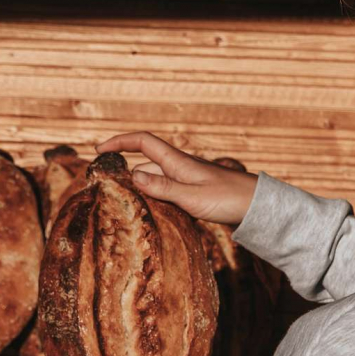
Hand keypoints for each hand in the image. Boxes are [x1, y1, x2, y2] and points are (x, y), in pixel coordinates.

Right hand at [95, 131, 258, 224]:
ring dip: (139, 191)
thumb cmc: (227, 199)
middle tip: (104, 190)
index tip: (99, 149)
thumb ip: (163, 188)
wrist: (256, 206)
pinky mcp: (193, 193)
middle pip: (143, 165)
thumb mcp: (192, 197)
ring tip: (122, 207)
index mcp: (176, 162)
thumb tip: (133, 176)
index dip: (119, 141)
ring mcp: (186, 180)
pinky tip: (151, 214)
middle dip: (124, 174)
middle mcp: (178, 167)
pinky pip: (166, 192)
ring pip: (154, 181)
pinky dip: (154, 199)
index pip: (142, 142)